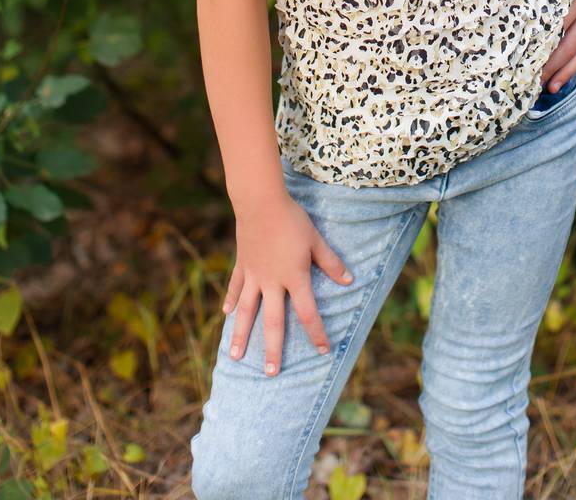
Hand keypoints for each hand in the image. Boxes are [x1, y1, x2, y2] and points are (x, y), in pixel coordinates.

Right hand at [222, 192, 353, 375]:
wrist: (260, 202)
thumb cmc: (292, 220)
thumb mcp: (315, 240)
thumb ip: (330, 262)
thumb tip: (348, 280)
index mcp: (294, 278)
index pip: (308, 313)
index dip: (316, 333)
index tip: (322, 351)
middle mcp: (272, 283)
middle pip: (273, 322)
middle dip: (274, 349)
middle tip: (271, 373)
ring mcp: (254, 275)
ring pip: (247, 312)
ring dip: (242, 335)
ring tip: (236, 357)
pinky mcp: (242, 264)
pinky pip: (236, 287)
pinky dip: (232, 300)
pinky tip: (227, 315)